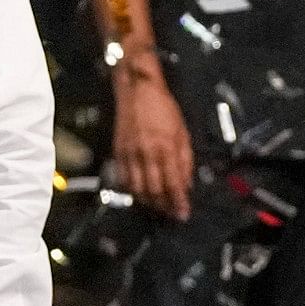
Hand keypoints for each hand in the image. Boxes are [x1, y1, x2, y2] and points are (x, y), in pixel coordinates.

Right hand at [107, 64, 194, 220]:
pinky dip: (131, 191)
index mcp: (166, 148)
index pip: (173, 184)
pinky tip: (139, 193)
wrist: (137, 91)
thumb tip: (186, 184)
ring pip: (137, 189)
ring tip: (156, 206)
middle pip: (154, 191)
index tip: (183, 214)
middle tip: (170, 213)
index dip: (178, 202)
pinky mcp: (118, 152)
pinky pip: (123, 179)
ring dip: (147, 202)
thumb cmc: (164, 109)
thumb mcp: (182, 132)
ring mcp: (129, 154)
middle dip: (163, 206)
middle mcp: (146, 154)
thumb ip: (185, 160)